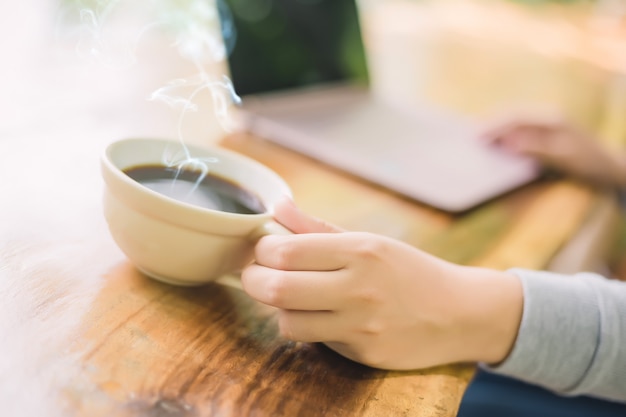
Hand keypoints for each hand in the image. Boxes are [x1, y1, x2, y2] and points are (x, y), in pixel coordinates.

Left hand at [241, 199, 522, 369]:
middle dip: (253, 280)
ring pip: (288, 321)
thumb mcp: (369, 241)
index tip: (264, 249)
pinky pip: (314, 340)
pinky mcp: (364, 352)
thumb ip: (317, 227)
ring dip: (278, 308)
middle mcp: (359, 287)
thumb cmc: (408, 271)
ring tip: (289, 297)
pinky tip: (318, 315)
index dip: (263, 251)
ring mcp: (362, 324)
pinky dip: (306, 326)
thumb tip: (277, 206)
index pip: (286, 251)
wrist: (457, 313)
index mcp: (360, 250)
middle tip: (255, 274)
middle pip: (276, 288)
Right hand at [483, 117, 625, 187]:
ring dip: (497, 130)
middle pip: (512, 118)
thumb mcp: (563, 157)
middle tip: (470, 136)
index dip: (494, 126)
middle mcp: (547, 119)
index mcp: (550, 119)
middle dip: (491, 125)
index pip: (515, 118)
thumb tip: (508, 144)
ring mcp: (547, 127)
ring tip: (478, 139)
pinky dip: (506, 137)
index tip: (476, 135)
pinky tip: (497, 145)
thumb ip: (535, 148)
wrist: (610, 168)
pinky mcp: (546, 137)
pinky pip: (521, 133)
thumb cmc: (589, 162)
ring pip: (515, 124)